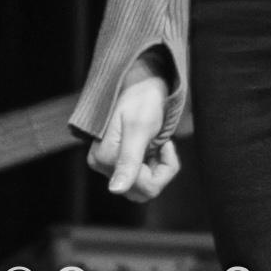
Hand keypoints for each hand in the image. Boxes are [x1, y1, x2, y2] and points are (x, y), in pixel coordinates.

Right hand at [83, 54, 179, 202]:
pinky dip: (154, 162)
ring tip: (159, 142)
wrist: (140, 79)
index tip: (167, 144)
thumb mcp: (141, 128)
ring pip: (142, 184)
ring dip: (158, 166)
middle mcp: (103, 165)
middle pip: (142, 190)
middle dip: (161, 170)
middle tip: (165, 144)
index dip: (164, 170)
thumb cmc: (142, 99)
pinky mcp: (117, 159)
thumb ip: (129, 161)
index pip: (144, 188)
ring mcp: (109, 163)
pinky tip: (156, 143)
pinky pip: (140, 174)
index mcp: (105, 159)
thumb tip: (115, 190)